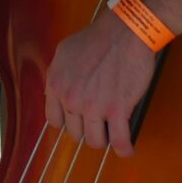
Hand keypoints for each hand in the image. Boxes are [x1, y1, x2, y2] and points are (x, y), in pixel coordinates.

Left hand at [45, 11, 158, 157]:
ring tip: (112, 134)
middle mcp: (71, 98)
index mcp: (56, 84)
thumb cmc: (97, 38)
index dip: (67, 122)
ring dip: (105, 139)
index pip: (54, 119)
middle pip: (75, 132)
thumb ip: (59, 75)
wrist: (124, 33)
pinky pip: (119, 141)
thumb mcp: (65, 53)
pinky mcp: (118, 110)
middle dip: (87, 129)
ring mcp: (94, 106)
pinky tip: (127, 149)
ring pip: (95, 140)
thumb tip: (59, 91)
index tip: (77, 121)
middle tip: (99, 124)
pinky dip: (124, 149)